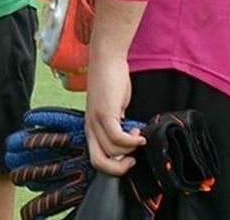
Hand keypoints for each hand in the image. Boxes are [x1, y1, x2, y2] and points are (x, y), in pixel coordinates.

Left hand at [84, 54, 143, 176]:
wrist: (107, 60)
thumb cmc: (111, 81)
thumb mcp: (113, 109)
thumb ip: (117, 125)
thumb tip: (127, 140)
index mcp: (91, 128)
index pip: (95, 158)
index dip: (113, 165)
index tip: (129, 157)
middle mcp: (90, 127)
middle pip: (97, 162)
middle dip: (118, 168)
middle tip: (132, 160)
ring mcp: (96, 121)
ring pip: (111, 152)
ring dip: (129, 149)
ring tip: (138, 135)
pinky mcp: (105, 113)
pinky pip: (117, 138)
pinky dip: (131, 141)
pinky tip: (139, 134)